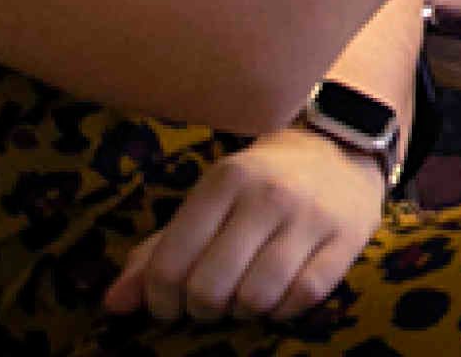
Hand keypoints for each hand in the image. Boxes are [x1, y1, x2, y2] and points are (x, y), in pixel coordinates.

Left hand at [104, 131, 382, 322]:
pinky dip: (283, 310)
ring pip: (257, 296)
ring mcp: (310, 216)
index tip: (169, 305)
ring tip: (244, 299)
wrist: (340, 150)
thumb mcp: (208, 202)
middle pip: (210, 287)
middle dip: (202, 309)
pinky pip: (304, 296)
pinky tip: (279, 297)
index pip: (171, 264)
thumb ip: (158, 252)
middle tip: (209, 304)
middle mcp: (267, 195)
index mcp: (223, 180)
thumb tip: (113, 304)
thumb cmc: (260, 185)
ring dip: (244, 311)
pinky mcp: (346, 237)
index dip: (161, 301)